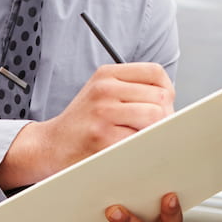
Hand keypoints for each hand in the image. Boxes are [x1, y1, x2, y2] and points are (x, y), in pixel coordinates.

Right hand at [0, 63, 172, 188]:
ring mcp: (103, 113)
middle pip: (160, 97)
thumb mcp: (103, 93)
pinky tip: (128, 148)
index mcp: (107, 74)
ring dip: (154, 132)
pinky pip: (141, 140)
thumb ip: (134, 91)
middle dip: (164, 116)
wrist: (50, 146)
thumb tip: (171, 105)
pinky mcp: (103, 138)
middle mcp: (104, 89)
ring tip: (140, 138)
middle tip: (151, 128)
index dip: (166, 91)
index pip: (155, 73)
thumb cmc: (83, 122)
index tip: (162, 106)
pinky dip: (142, 147)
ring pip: (154, 118)